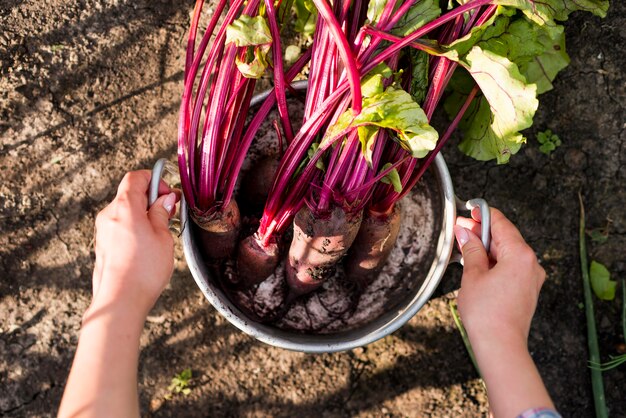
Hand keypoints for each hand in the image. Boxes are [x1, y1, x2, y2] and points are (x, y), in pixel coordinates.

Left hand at [90, 170, 178, 316]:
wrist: (120, 301)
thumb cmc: (143, 270)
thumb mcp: (162, 237)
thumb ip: (161, 214)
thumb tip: (164, 201)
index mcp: (124, 207)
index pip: (135, 178)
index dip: (154, 180)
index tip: (169, 193)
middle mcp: (109, 215)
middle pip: (130, 194)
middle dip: (152, 199)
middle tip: (169, 213)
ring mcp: (103, 231)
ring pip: (126, 212)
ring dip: (144, 215)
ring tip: (161, 232)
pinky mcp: (103, 245)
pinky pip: (120, 227)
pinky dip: (135, 228)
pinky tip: (148, 245)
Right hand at [454, 207, 545, 350]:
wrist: (500, 345)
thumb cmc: (487, 314)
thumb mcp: (473, 275)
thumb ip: (471, 249)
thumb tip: (465, 233)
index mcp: (520, 254)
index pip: (501, 223)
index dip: (482, 214)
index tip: (468, 210)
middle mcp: (531, 263)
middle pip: (505, 237)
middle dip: (481, 232)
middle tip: (460, 230)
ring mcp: (531, 277)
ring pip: (508, 252)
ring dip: (487, 247)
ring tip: (465, 248)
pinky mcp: (527, 289)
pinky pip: (511, 266)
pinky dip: (495, 261)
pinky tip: (477, 264)